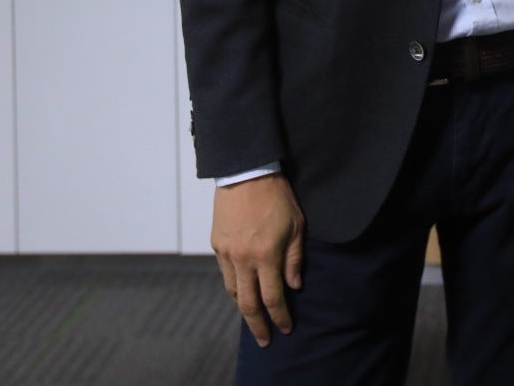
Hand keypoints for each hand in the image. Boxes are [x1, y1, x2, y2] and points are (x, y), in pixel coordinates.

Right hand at [212, 175, 305, 345]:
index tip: (285, 329)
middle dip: (257, 325)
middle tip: (264, 340)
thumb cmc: (277, 196)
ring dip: (244, 307)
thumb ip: (294, 259)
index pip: (272, 298)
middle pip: (248, 303)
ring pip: (233, 291)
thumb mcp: (297, 225)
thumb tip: (293, 286)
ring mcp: (226, 252)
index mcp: (266, 255)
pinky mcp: (216, 244)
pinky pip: (225, 273)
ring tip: (253, 318)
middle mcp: (243, 258)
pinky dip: (235, 285)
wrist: (245, 172)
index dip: (279, 317)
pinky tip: (242, 289)